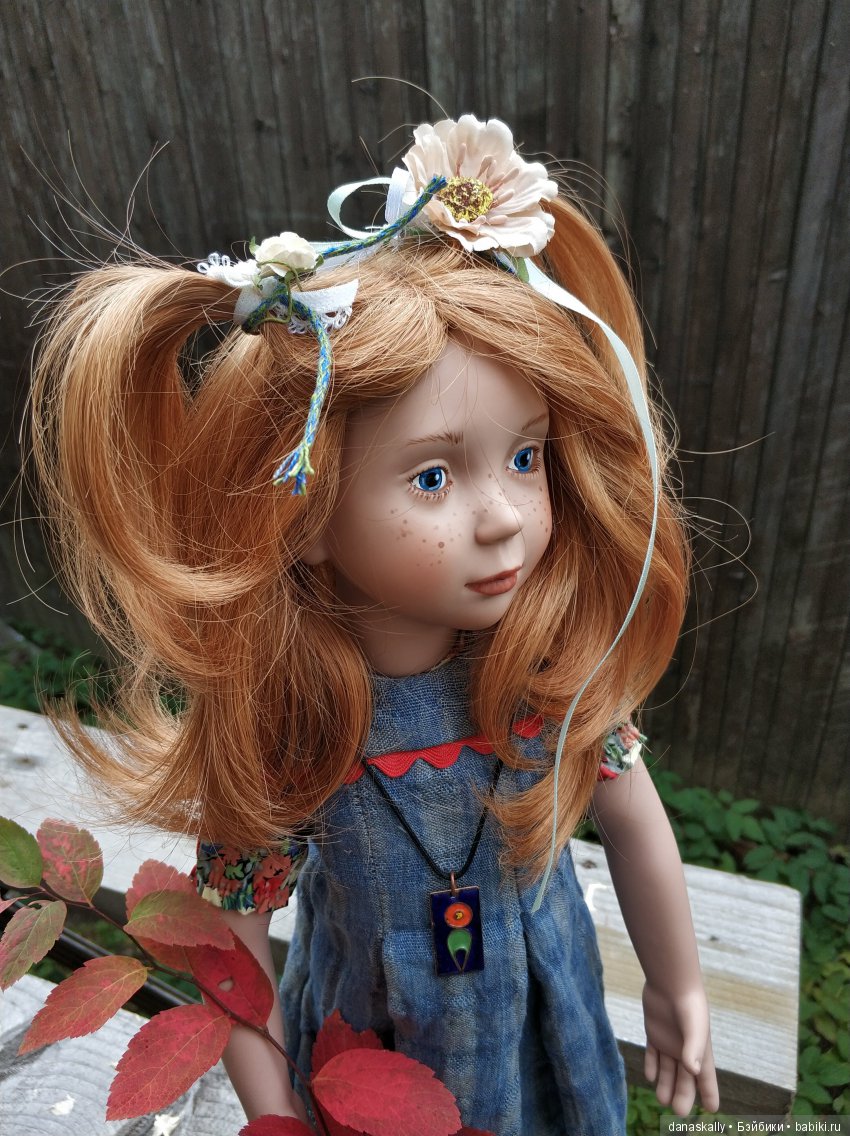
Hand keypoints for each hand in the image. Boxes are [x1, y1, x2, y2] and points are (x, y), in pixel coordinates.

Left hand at [642, 983, 719, 1115]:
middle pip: (685, 1078)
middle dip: (683, 1094)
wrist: (669, 980)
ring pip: (667, 1069)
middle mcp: (685, 1048)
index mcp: (700, 1050)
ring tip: (662, 1099)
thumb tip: (692, 1071)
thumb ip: (694, 1049)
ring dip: (665, 1084)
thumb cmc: (688, 1004)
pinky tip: (650, 1076)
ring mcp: (669, 1040)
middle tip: (679, 1112)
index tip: (712, 1110)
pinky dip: (651, 1065)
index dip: (709, 1093)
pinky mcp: (654, 1032)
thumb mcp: (694, 1028)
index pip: (706, 1077)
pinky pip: (653, 1053)